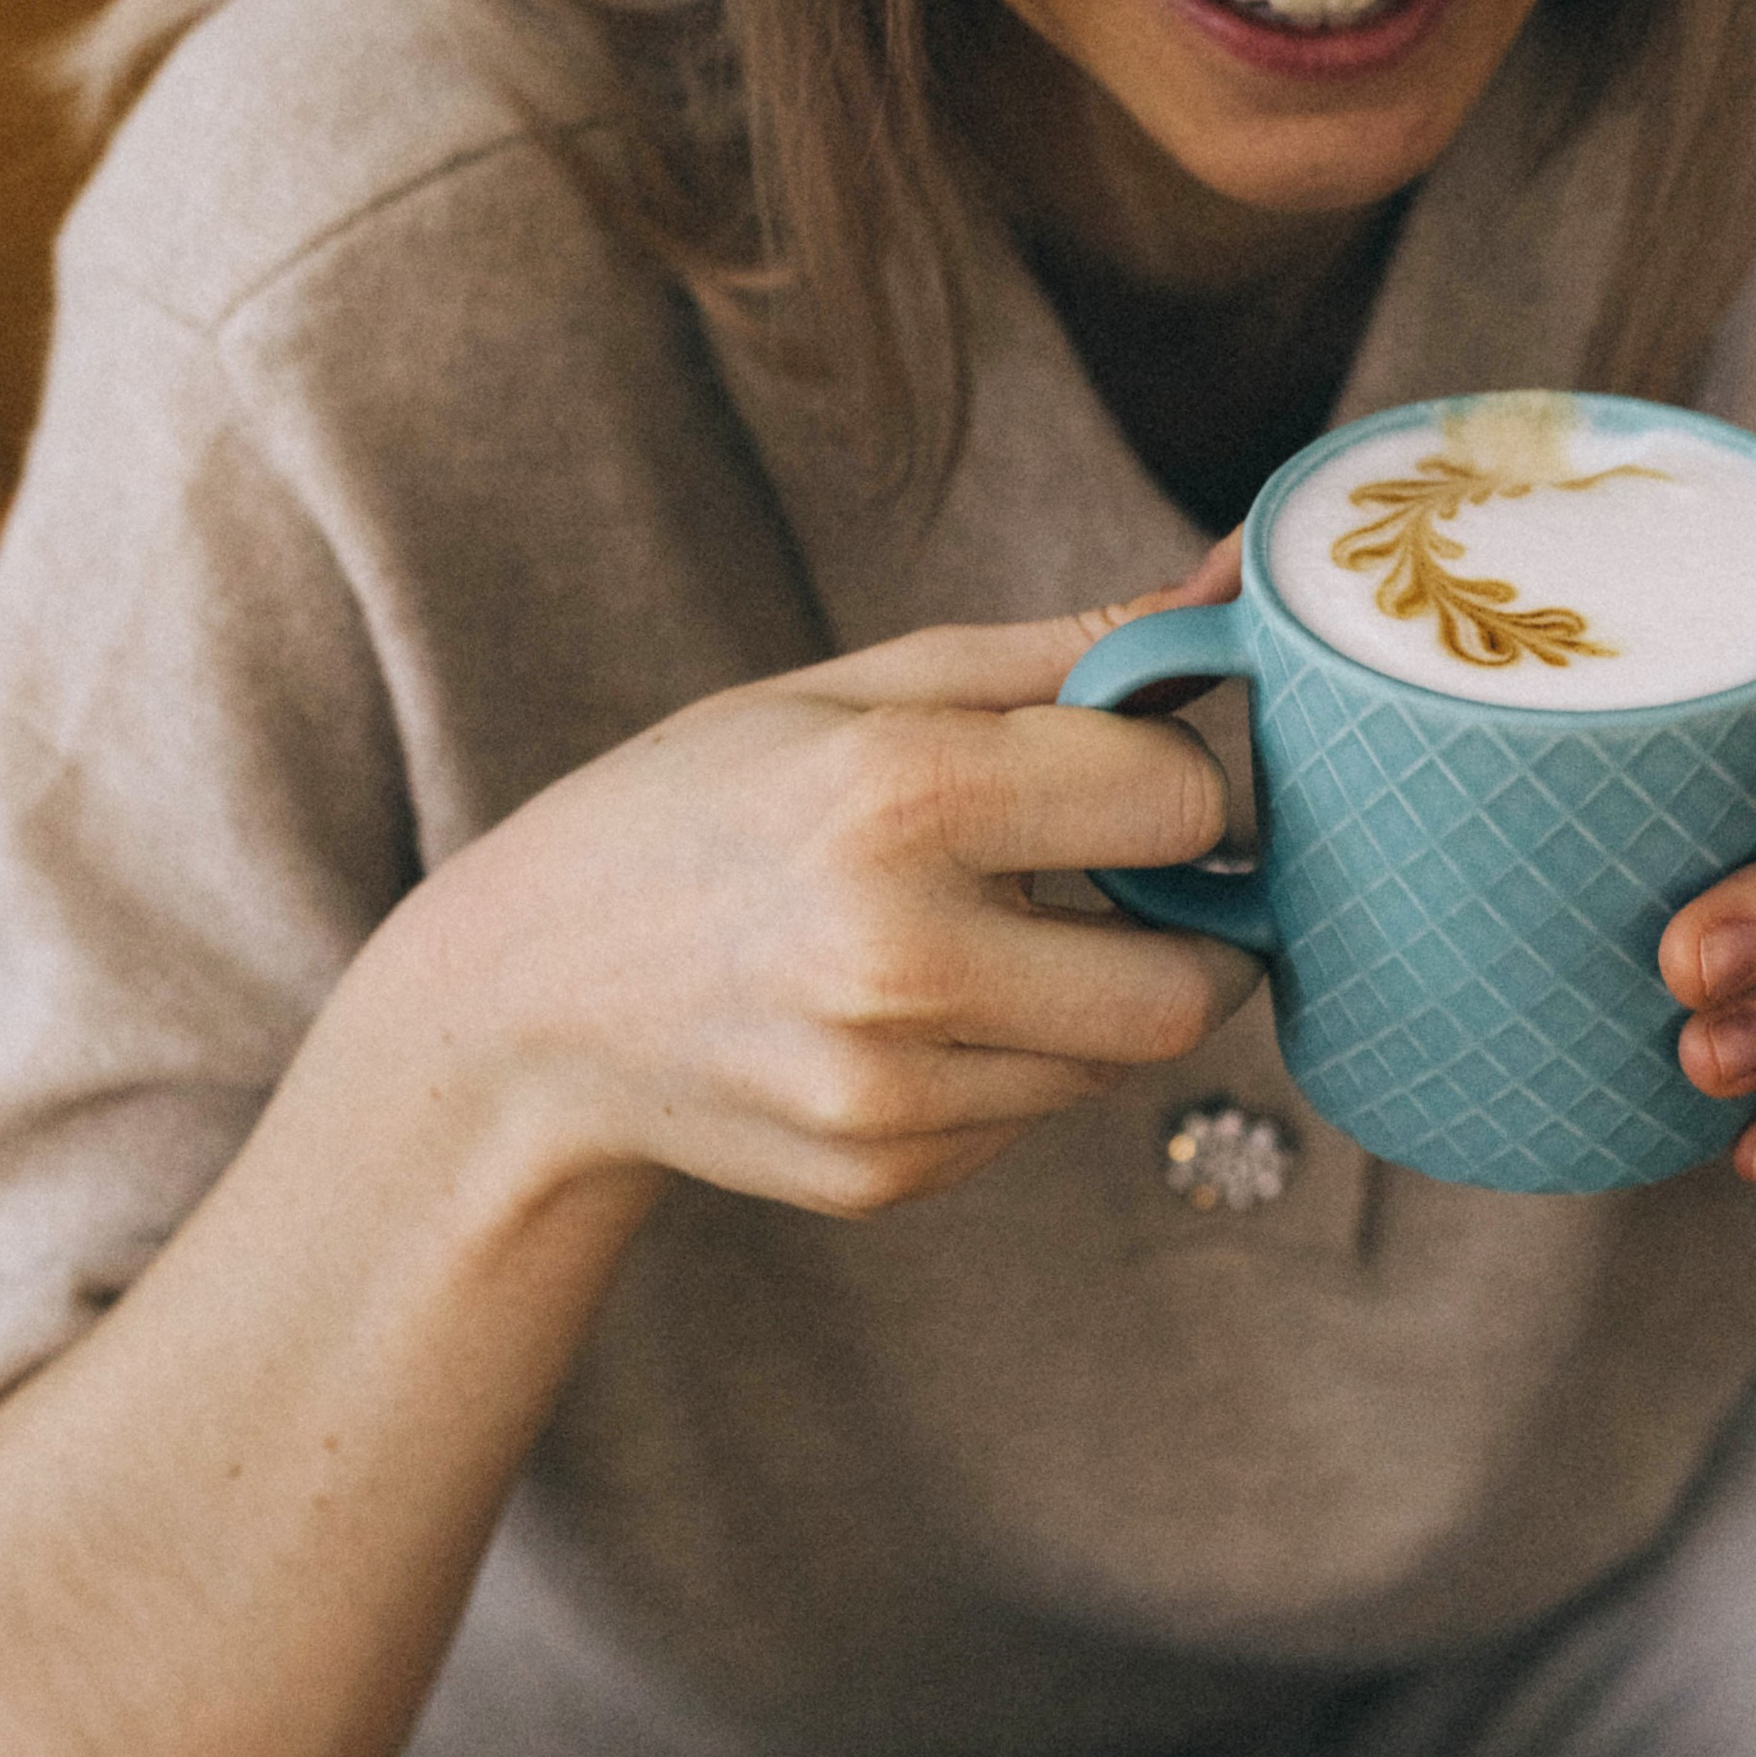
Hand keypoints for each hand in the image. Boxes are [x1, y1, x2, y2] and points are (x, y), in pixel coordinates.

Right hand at [392, 561, 1260, 1219]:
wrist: (522, 1007)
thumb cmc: (698, 807)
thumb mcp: (852, 688)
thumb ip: (1061, 650)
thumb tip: (1233, 581)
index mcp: (898, 794)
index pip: (1179, 801)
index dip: (1178, 779)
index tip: (1134, 770)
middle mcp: (899, 956)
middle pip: (1193, 984)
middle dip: (1197, 925)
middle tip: (1132, 877)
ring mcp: (890, 1089)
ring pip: (1123, 1059)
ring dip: (1102, 991)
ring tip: (988, 929)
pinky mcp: (885, 1175)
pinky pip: (1037, 1115)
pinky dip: (1017, 1058)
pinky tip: (915, 1010)